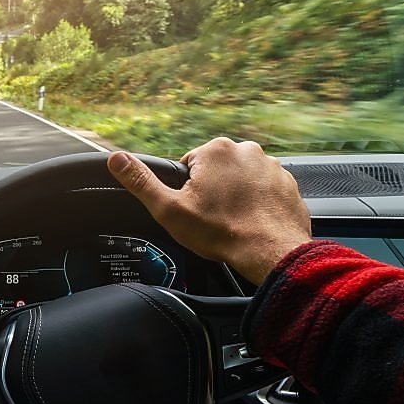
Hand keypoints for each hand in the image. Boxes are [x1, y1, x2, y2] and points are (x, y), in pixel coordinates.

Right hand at [106, 138, 311, 283]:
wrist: (271, 253)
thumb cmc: (222, 233)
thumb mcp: (169, 210)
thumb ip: (141, 182)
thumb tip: (116, 159)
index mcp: (214, 150)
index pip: (189, 166)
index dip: (187, 191)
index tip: (195, 209)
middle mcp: (246, 150)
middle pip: (216, 170)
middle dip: (213, 190)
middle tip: (213, 218)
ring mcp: (271, 166)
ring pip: (241, 179)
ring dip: (236, 195)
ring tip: (234, 221)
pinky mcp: (288, 183)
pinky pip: (264, 190)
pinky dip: (258, 203)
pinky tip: (252, 221)